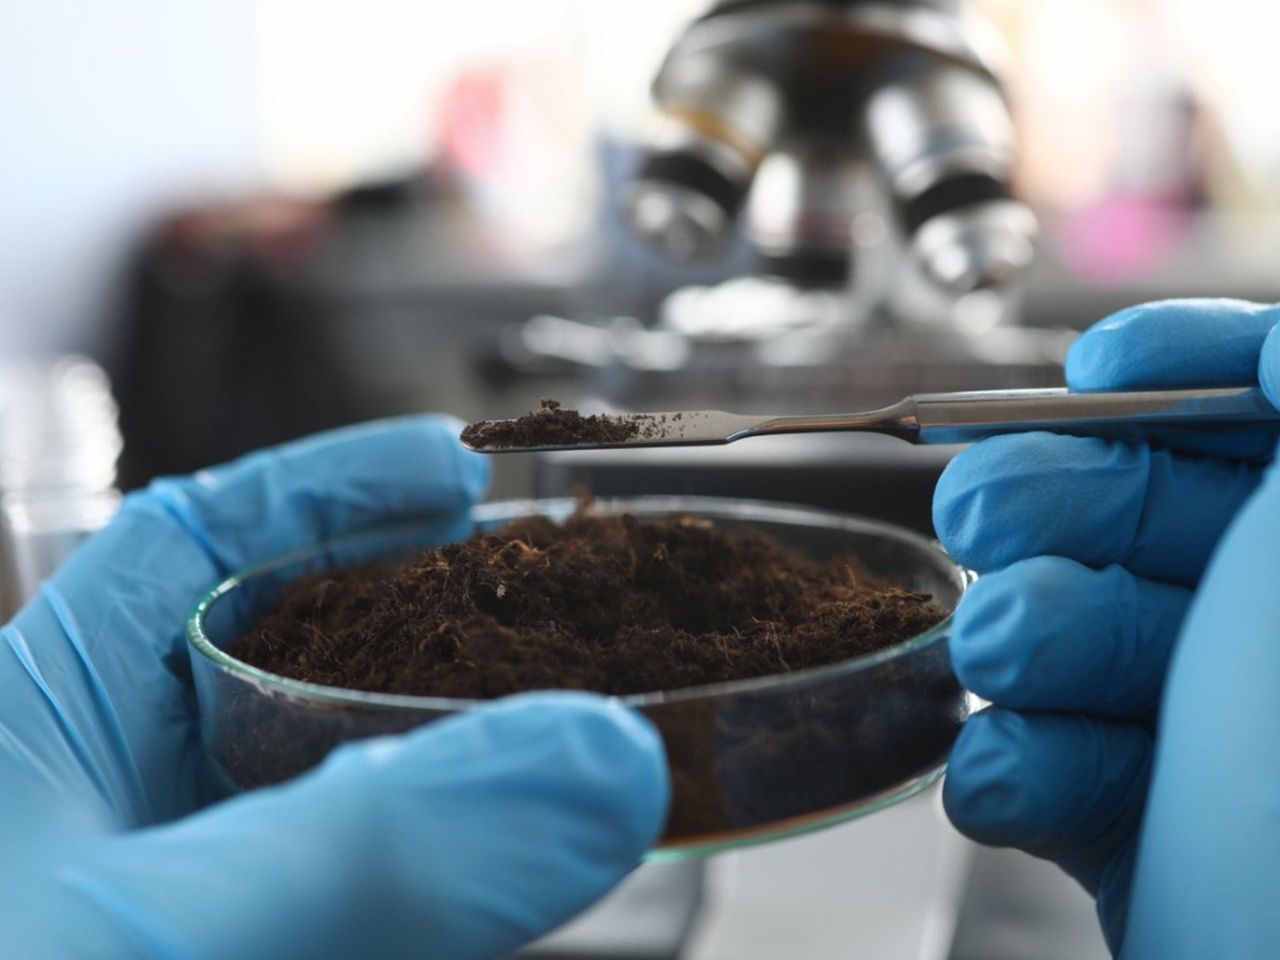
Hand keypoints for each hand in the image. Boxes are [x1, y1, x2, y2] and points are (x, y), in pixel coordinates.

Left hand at [0, 417, 668, 959]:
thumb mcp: (140, 949)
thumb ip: (364, 859)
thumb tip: (601, 759)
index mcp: (37, 732)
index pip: (194, 546)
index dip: (334, 488)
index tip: (459, 470)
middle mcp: (112, 817)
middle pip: (294, 673)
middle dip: (434, 630)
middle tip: (562, 610)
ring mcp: (191, 916)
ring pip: (349, 817)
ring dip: (465, 783)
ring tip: (579, 744)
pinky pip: (371, 924)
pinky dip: (450, 904)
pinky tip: (523, 893)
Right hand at [934, 299, 1279, 955]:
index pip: (1268, 415)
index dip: (1189, 366)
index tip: (1101, 365)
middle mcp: (1271, 631)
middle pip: (1149, 514)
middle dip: (1053, 502)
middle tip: (982, 509)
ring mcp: (1212, 728)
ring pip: (1084, 637)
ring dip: (1025, 636)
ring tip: (1000, 649)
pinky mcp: (1140, 818)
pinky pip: (1056, 761)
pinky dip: (1016, 765)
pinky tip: (1008, 772)